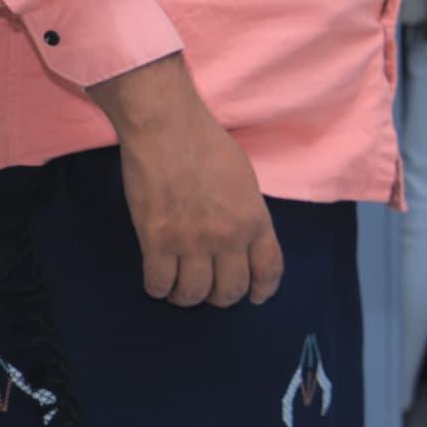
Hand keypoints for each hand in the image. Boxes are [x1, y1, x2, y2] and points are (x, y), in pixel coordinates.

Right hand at [91, 57, 282, 307]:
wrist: (168, 129)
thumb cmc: (208, 146)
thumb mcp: (245, 182)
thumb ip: (247, 215)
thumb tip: (242, 240)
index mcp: (255, 221)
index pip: (269, 270)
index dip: (262, 290)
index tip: (254, 297)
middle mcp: (229, 238)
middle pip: (230, 291)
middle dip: (220, 297)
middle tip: (207, 288)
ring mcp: (193, 242)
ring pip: (194, 294)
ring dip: (186, 296)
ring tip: (179, 286)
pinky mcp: (157, 240)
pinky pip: (159, 283)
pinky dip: (158, 288)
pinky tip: (157, 278)